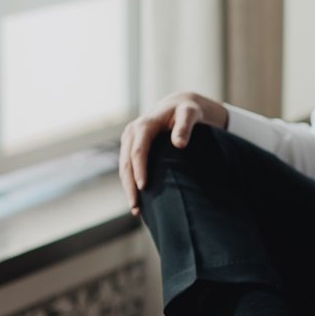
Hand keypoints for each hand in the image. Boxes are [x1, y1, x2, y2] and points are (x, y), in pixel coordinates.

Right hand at [119, 91, 227, 215]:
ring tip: (136, 210)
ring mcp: (129, 140)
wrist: (178, 105)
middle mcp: (132, 132)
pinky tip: (138, 199)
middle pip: (126, 163)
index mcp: (144, 124)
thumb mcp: (190, 114)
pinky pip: (127, 167)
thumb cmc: (187, 111)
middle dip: (130, 186)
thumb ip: (185, 127)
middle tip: (136, 208)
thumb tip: (179, 144)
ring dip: (128, 188)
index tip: (143, 188)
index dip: (139, 170)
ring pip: (124, 167)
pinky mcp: (131, 147)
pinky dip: (130, 183)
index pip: (138, 151)